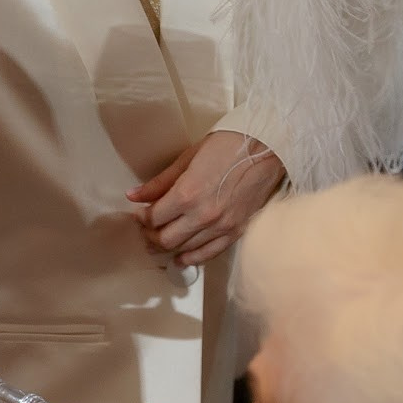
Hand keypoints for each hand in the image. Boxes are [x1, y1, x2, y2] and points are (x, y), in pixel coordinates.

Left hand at [129, 130, 286, 266]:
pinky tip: (182, 257)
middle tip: (147, 229)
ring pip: (185, 249)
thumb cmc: (229, 144)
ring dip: (169, 247)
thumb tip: (134, 195)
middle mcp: (203, 215)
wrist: (268, 147)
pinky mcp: (237, 231)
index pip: (153, 218)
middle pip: (166, 239)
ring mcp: (222, 226)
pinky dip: (193, 257)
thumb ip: (160, 182)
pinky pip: (210, 253)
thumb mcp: (188, 158)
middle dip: (151, 235)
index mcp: (187, 194)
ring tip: (160, 241)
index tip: (139, 214)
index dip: (142, 218)